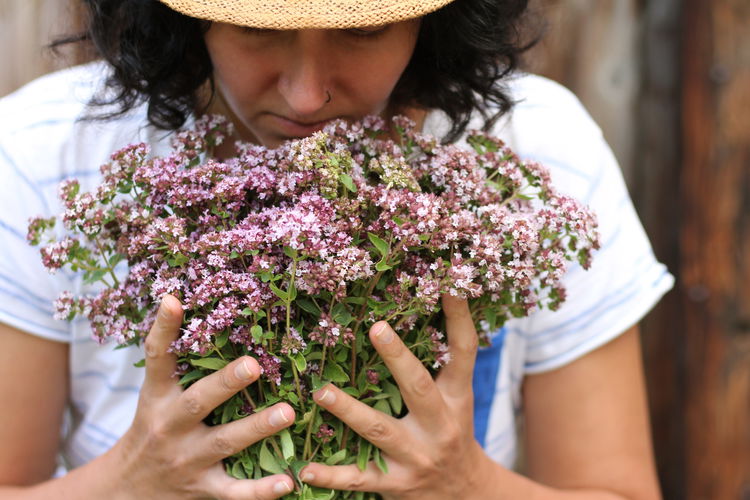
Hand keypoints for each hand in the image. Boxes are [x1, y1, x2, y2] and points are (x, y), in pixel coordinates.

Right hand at [107, 295, 295, 499]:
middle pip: (198, 402)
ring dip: (257, 428)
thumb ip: (173, 361)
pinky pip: (235, 492)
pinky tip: (288, 482)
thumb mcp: (154, 396)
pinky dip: (261, 491)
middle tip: (253, 365)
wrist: (126, 491)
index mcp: (158, 398)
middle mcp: (171, 427)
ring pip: (225, 442)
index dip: (164, 329)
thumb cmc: (152, 429)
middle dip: (226, 383)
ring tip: (287, 413)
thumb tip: (182, 300)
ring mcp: (188, 460)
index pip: (157, 358)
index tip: (174, 300)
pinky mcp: (204, 488)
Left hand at [299, 295, 493, 498]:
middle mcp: (439, 425)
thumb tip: (436, 302)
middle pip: (418, 388)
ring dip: (348, 411)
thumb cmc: (453, 431)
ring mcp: (415, 456)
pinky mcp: (394, 483)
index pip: (462, 353)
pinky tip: (305, 469)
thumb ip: (444, 363)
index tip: (449, 284)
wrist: (465, 492)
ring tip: (321, 391)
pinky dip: (331, 475)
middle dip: (398, 358)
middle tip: (376, 328)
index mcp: (456, 398)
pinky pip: (358, 478)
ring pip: (378, 430)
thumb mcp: (458, 398)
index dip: (459, 319)